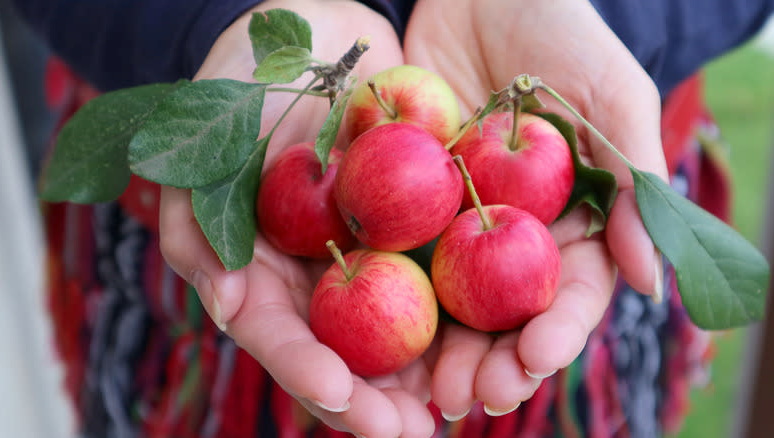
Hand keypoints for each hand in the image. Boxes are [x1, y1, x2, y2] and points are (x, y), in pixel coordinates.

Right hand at [159, 2, 434, 435]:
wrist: (318, 37)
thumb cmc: (248, 88)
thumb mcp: (208, 146)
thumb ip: (200, 226)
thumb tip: (227, 309)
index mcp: (266, 272)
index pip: (280, 335)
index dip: (304, 368)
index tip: (339, 392)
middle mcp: (322, 277)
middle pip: (348, 354)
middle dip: (378, 398)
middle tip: (413, 429)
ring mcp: (374, 256)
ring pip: (404, 331)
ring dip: (434, 372)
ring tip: (469, 400)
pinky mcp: (424, 229)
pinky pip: (451, 273)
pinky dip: (473, 306)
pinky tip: (502, 333)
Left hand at [403, 0, 667, 416]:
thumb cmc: (561, 31)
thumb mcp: (610, 97)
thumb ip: (632, 184)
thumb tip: (645, 282)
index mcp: (573, 219)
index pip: (570, 292)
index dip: (554, 333)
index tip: (532, 363)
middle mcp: (514, 230)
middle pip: (503, 312)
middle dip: (489, 360)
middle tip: (466, 397)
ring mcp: (457, 218)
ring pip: (447, 296)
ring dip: (436, 348)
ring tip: (422, 389)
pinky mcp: (407, 196)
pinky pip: (396, 244)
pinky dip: (383, 287)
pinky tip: (366, 324)